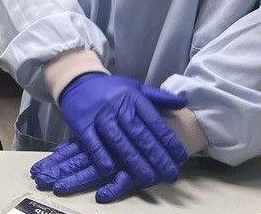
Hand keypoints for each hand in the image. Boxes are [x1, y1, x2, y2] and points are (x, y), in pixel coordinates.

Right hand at [47, 74, 189, 201]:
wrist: (77, 80)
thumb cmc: (111, 89)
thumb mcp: (135, 87)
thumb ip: (159, 96)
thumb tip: (183, 102)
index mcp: (134, 98)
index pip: (156, 123)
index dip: (169, 142)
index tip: (181, 159)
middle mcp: (118, 107)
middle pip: (140, 135)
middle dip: (157, 157)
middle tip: (170, 175)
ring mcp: (99, 116)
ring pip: (119, 142)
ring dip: (134, 162)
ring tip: (148, 179)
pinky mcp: (81, 124)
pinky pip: (92, 143)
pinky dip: (101, 157)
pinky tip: (111, 171)